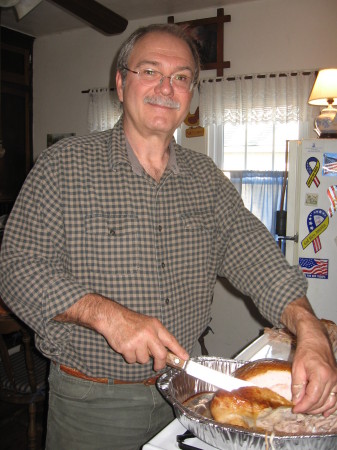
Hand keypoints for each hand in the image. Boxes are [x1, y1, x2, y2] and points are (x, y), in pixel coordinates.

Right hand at [100, 301, 188, 370]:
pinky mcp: (127, 348)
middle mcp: (148, 333)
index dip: (179, 350)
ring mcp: (137, 341)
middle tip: (157, 366)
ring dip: (140, 357)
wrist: (112, 317)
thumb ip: (157, 335)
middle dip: (160, 363)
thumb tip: (166, 352)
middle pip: (161, 355)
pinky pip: (132, 360)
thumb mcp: (148, 323)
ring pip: (144, 359)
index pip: (170, 340)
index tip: (185, 358)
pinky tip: (127, 347)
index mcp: (155, 326)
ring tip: (134, 346)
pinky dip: (130, 357)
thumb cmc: (130, 321)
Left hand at [281, 296, 336, 416]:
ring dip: (318, 408)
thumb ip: (297, 386)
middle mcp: (332, 379)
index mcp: (321, 375)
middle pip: (321, 401)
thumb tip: (297, 401)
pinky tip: (325, 412)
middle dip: (309, 408)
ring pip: (329, 402)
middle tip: (298, 408)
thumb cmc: (305, 351)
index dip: (303, 406)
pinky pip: (336, 397)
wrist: (316, 340)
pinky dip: (331, 406)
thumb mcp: (297, 367)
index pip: (312, 398)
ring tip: (307, 410)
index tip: (294, 409)